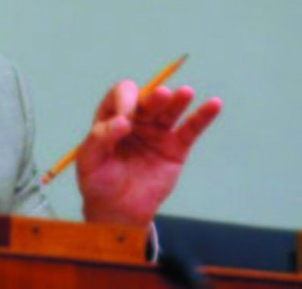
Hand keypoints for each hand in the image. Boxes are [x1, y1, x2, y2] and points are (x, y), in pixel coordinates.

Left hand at [77, 80, 220, 225]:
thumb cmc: (97, 181)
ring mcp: (156, 132)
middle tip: (161, 95)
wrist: (117, 210)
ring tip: (185, 92)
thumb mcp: (88, 160)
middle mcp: (136, 119)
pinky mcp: (175, 148)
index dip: (125, 102)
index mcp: (111, 116)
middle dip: (153, 99)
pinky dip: (203, 116)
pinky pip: (190, 129)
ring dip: (178, 100)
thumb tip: (122, 122)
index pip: (120, 96)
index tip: (125, 122)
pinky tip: (214, 104)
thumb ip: (100, 138)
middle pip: (147, 101)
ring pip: (169, 111)